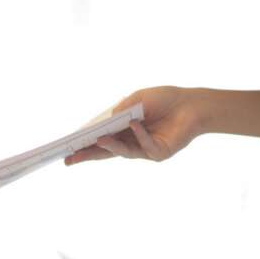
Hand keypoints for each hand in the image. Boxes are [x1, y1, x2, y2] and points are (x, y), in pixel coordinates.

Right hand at [64, 86, 206, 164]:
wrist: (192, 104)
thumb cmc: (164, 99)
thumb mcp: (138, 99)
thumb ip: (121, 110)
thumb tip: (105, 122)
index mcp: (123, 130)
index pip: (100, 139)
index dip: (84, 144)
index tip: (67, 149)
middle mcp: (131, 142)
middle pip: (106, 151)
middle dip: (87, 155)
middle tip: (70, 159)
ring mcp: (144, 150)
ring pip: (123, 151)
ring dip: (110, 145)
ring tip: (97, 139)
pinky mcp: (159, 153)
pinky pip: (145, 146)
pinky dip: (140, 134)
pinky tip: (134, 124)